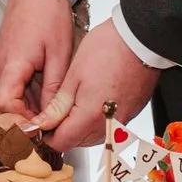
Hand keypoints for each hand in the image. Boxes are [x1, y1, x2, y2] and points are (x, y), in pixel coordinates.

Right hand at [0, 0, 74, 116]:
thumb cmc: (47, 12)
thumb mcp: (59, 52)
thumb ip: (54, 86)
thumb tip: (52, 114)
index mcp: (13, 65)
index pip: (5, 105)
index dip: (21, 120)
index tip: (40, 128)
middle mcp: (2, 66)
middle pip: (9, 104)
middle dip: (28, 117)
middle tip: (52, 126)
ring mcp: (4, 62)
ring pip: (14, 95)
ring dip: (31, 105)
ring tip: (54, 113)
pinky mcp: (9, 59)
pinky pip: (16, 84)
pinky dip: (30, 93)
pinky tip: (49, 95)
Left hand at [38, 20, 160, 149]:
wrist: (141, 38)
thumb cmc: (108, 49)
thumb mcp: (74, 75)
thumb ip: (58, 106)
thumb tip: (43, 123)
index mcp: (90, 117)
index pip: (61, 143)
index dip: (46, 135)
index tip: (40, 124)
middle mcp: (108, 125)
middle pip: (77, 142)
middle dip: (62, 131)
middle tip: (54, 110)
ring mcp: (122, 122)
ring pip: (92, 137)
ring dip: (79, 127)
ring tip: (74, 103)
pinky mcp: (131, 114)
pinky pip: (108, 127)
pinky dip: (96, 121)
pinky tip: (92, 102)